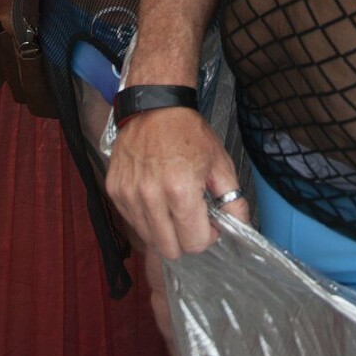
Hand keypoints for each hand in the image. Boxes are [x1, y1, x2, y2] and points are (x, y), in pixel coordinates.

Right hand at [106, 106, 248, 259]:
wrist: (155, 106)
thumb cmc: (189, 133)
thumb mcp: (220, 162)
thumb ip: (234, 200)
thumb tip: (240, 229)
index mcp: (180, 190)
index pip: (195, 243)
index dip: (207, 236)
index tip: (209, 221)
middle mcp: (151, 197)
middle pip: (170, 250)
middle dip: (185, 238)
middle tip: (191, 216)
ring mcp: (129, 195)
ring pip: (150, 239)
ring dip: (164, 229)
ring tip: (171, 203)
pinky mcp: (115, 191)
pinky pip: (132, 221)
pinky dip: (145, 216)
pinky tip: (154, 195)